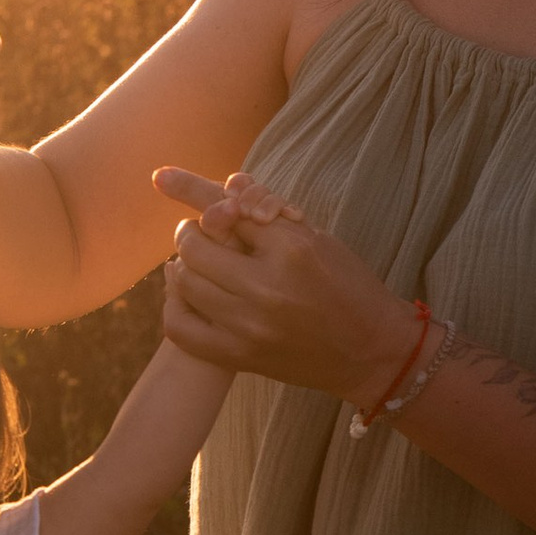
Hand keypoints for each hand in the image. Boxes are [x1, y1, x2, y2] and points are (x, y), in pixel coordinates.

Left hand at [153, 168, 413, 407]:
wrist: (373, 352)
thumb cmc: (350, 287)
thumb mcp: (319, 239)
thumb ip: (270, 214)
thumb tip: (229, 184)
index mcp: (292, 249)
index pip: (228, 208)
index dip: (196, 192)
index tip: (162, 177)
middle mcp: (267, 287)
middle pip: (197, 244)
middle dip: (190, 231)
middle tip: (196, 230)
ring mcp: (249, 326)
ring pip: (184, 281)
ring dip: (182, 264)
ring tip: (195, 261)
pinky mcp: (239, 357)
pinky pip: (180, 327)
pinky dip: (174, 304)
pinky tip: (184, 293)